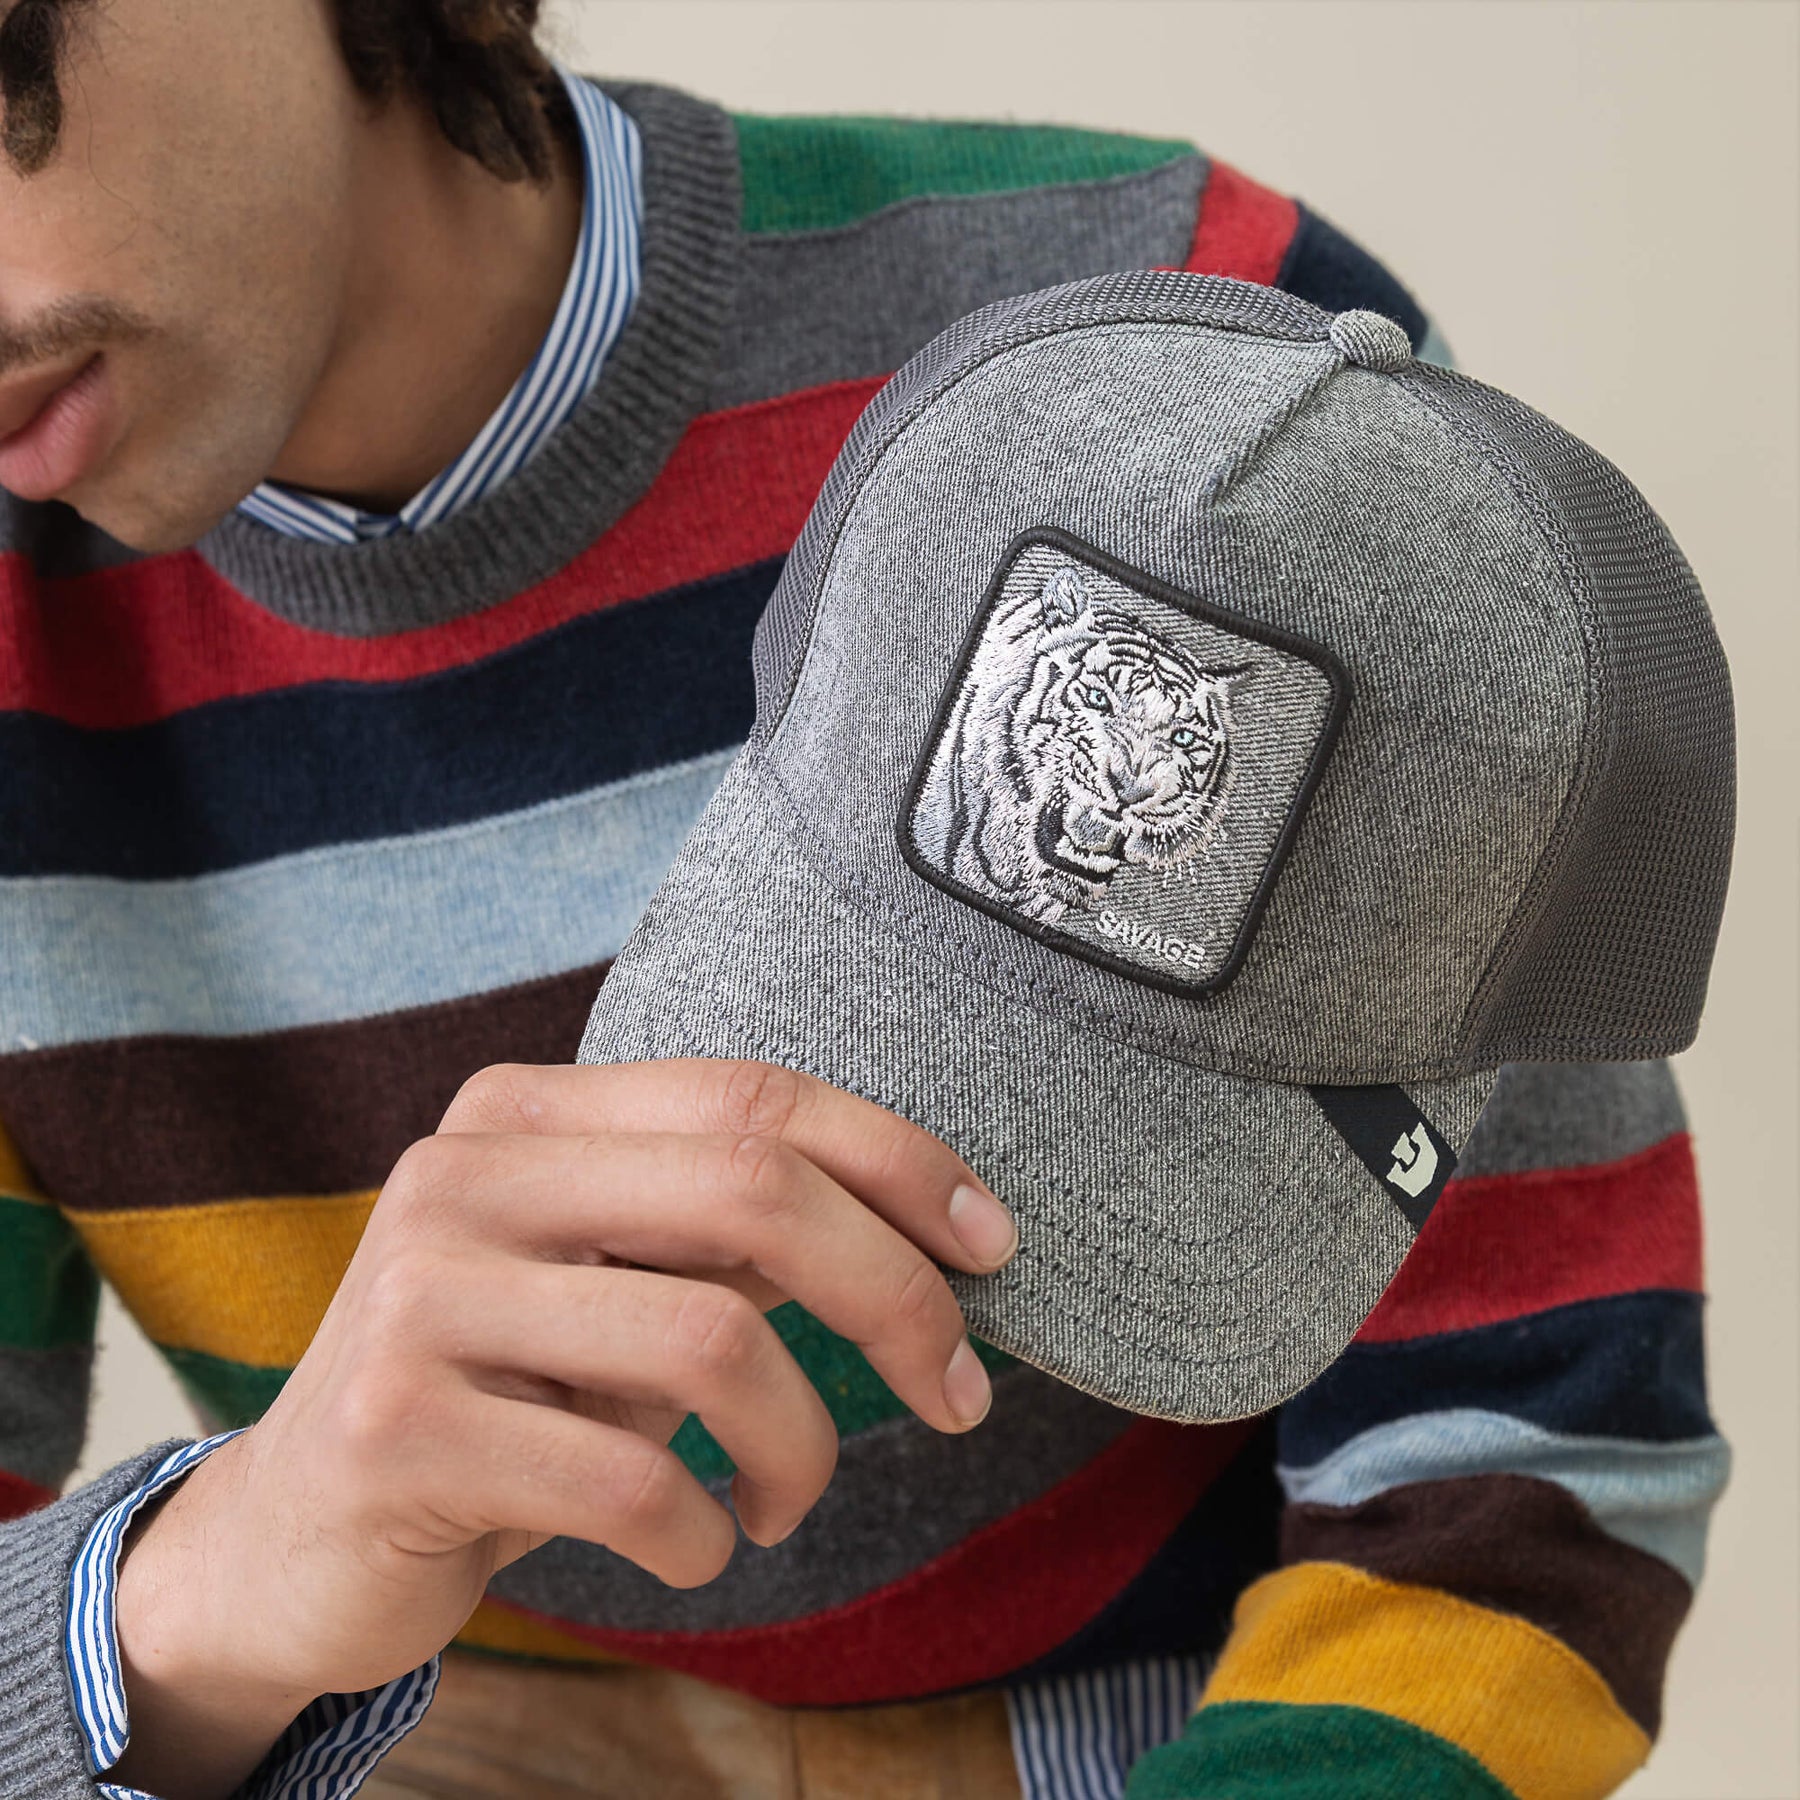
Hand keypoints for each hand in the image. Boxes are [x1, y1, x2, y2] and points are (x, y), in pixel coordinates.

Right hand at [108, 1059, 1017, 1799]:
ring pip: (712, 1342)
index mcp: (524, 1113)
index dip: (898, 1162)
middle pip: (754, 1192)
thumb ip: (730, 1236)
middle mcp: (464, 1173)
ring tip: (785, 1498)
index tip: (993, 1246)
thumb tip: (929, 1227)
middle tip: (958, 1392)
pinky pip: (634, 1479)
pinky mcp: (398, 1426)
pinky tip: (697, 1544)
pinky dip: (707, 1532)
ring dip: (801, 1448)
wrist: (298, 1538)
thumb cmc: (505, 1397)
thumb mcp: (616, 1290)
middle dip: (895, 1297)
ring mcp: (421, 1294)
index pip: (753, 1099)